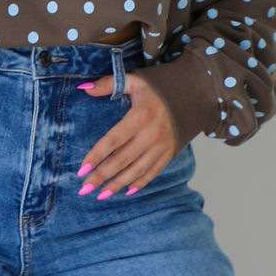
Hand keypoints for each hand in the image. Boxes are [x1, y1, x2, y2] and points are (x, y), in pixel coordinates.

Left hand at [76, 71, 177, 198]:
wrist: (194, 93)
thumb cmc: (160, 87)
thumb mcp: (135, 80)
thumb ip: (108, 84)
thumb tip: (84, 88)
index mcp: (140, 116)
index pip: (113, 140)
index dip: (96, 156)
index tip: (82, 169)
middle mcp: (151, 134)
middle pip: (122, 160)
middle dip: (102, 176)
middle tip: (85, 188)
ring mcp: (162, 146)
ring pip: (137, 170)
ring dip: (118, 184)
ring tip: (101, 195)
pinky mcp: (169, 152)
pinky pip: (153, 171)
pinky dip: (140, 183)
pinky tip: (127, 191)